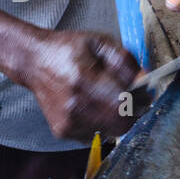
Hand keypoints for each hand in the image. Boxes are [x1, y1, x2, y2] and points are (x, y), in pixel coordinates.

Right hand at [24, 29, 144, 140]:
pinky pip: (96, 135)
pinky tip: (91, 106)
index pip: (125, 103)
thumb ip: (125, 61)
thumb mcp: (99, 43)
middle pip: (121, 125)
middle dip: (131, 113)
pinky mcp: (63, 131)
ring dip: (116, 118)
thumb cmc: (67, 49)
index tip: (143, 91)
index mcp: (84, 79)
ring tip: (105, 98)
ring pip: (111, 132)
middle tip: (128, 98)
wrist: (34, 61)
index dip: (140, 99)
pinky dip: (100, 123)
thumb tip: (145, 80)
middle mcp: (74, 105)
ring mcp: (67, 121)